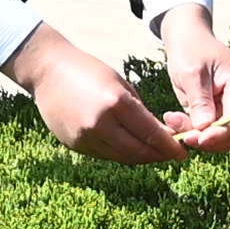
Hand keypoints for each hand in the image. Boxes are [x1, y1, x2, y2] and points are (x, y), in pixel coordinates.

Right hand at [9, 27, 199, 165]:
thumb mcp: (120, 84)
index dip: (170, 146)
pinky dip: (120, 154)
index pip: (151, 134)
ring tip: (154, 153)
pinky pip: (105, 155)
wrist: (47, 71)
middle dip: (159, 156)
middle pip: (138, 152)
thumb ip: (139, 111)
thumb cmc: (88, 70)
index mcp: (116, 103)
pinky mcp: (75, 145)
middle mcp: (100, 124)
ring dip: (141, 157)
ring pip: (122, 158)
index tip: (182, 152)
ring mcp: (85, 137)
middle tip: (172, 155)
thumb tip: (159, 134)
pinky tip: (129, 148)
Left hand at [152, 5, 229, 143]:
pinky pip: (211, 131)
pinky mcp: (219, 111)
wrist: (188, 38)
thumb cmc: (191, 48)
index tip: (194, 138)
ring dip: (198, 136)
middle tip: (181, 134)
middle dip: (208, 139)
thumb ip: (200, 100)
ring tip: (173, 120)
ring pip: (223, 137)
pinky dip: (194, 131)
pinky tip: (175, 119)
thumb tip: (205, 128)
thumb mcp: (191, 72)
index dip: (218, 134)